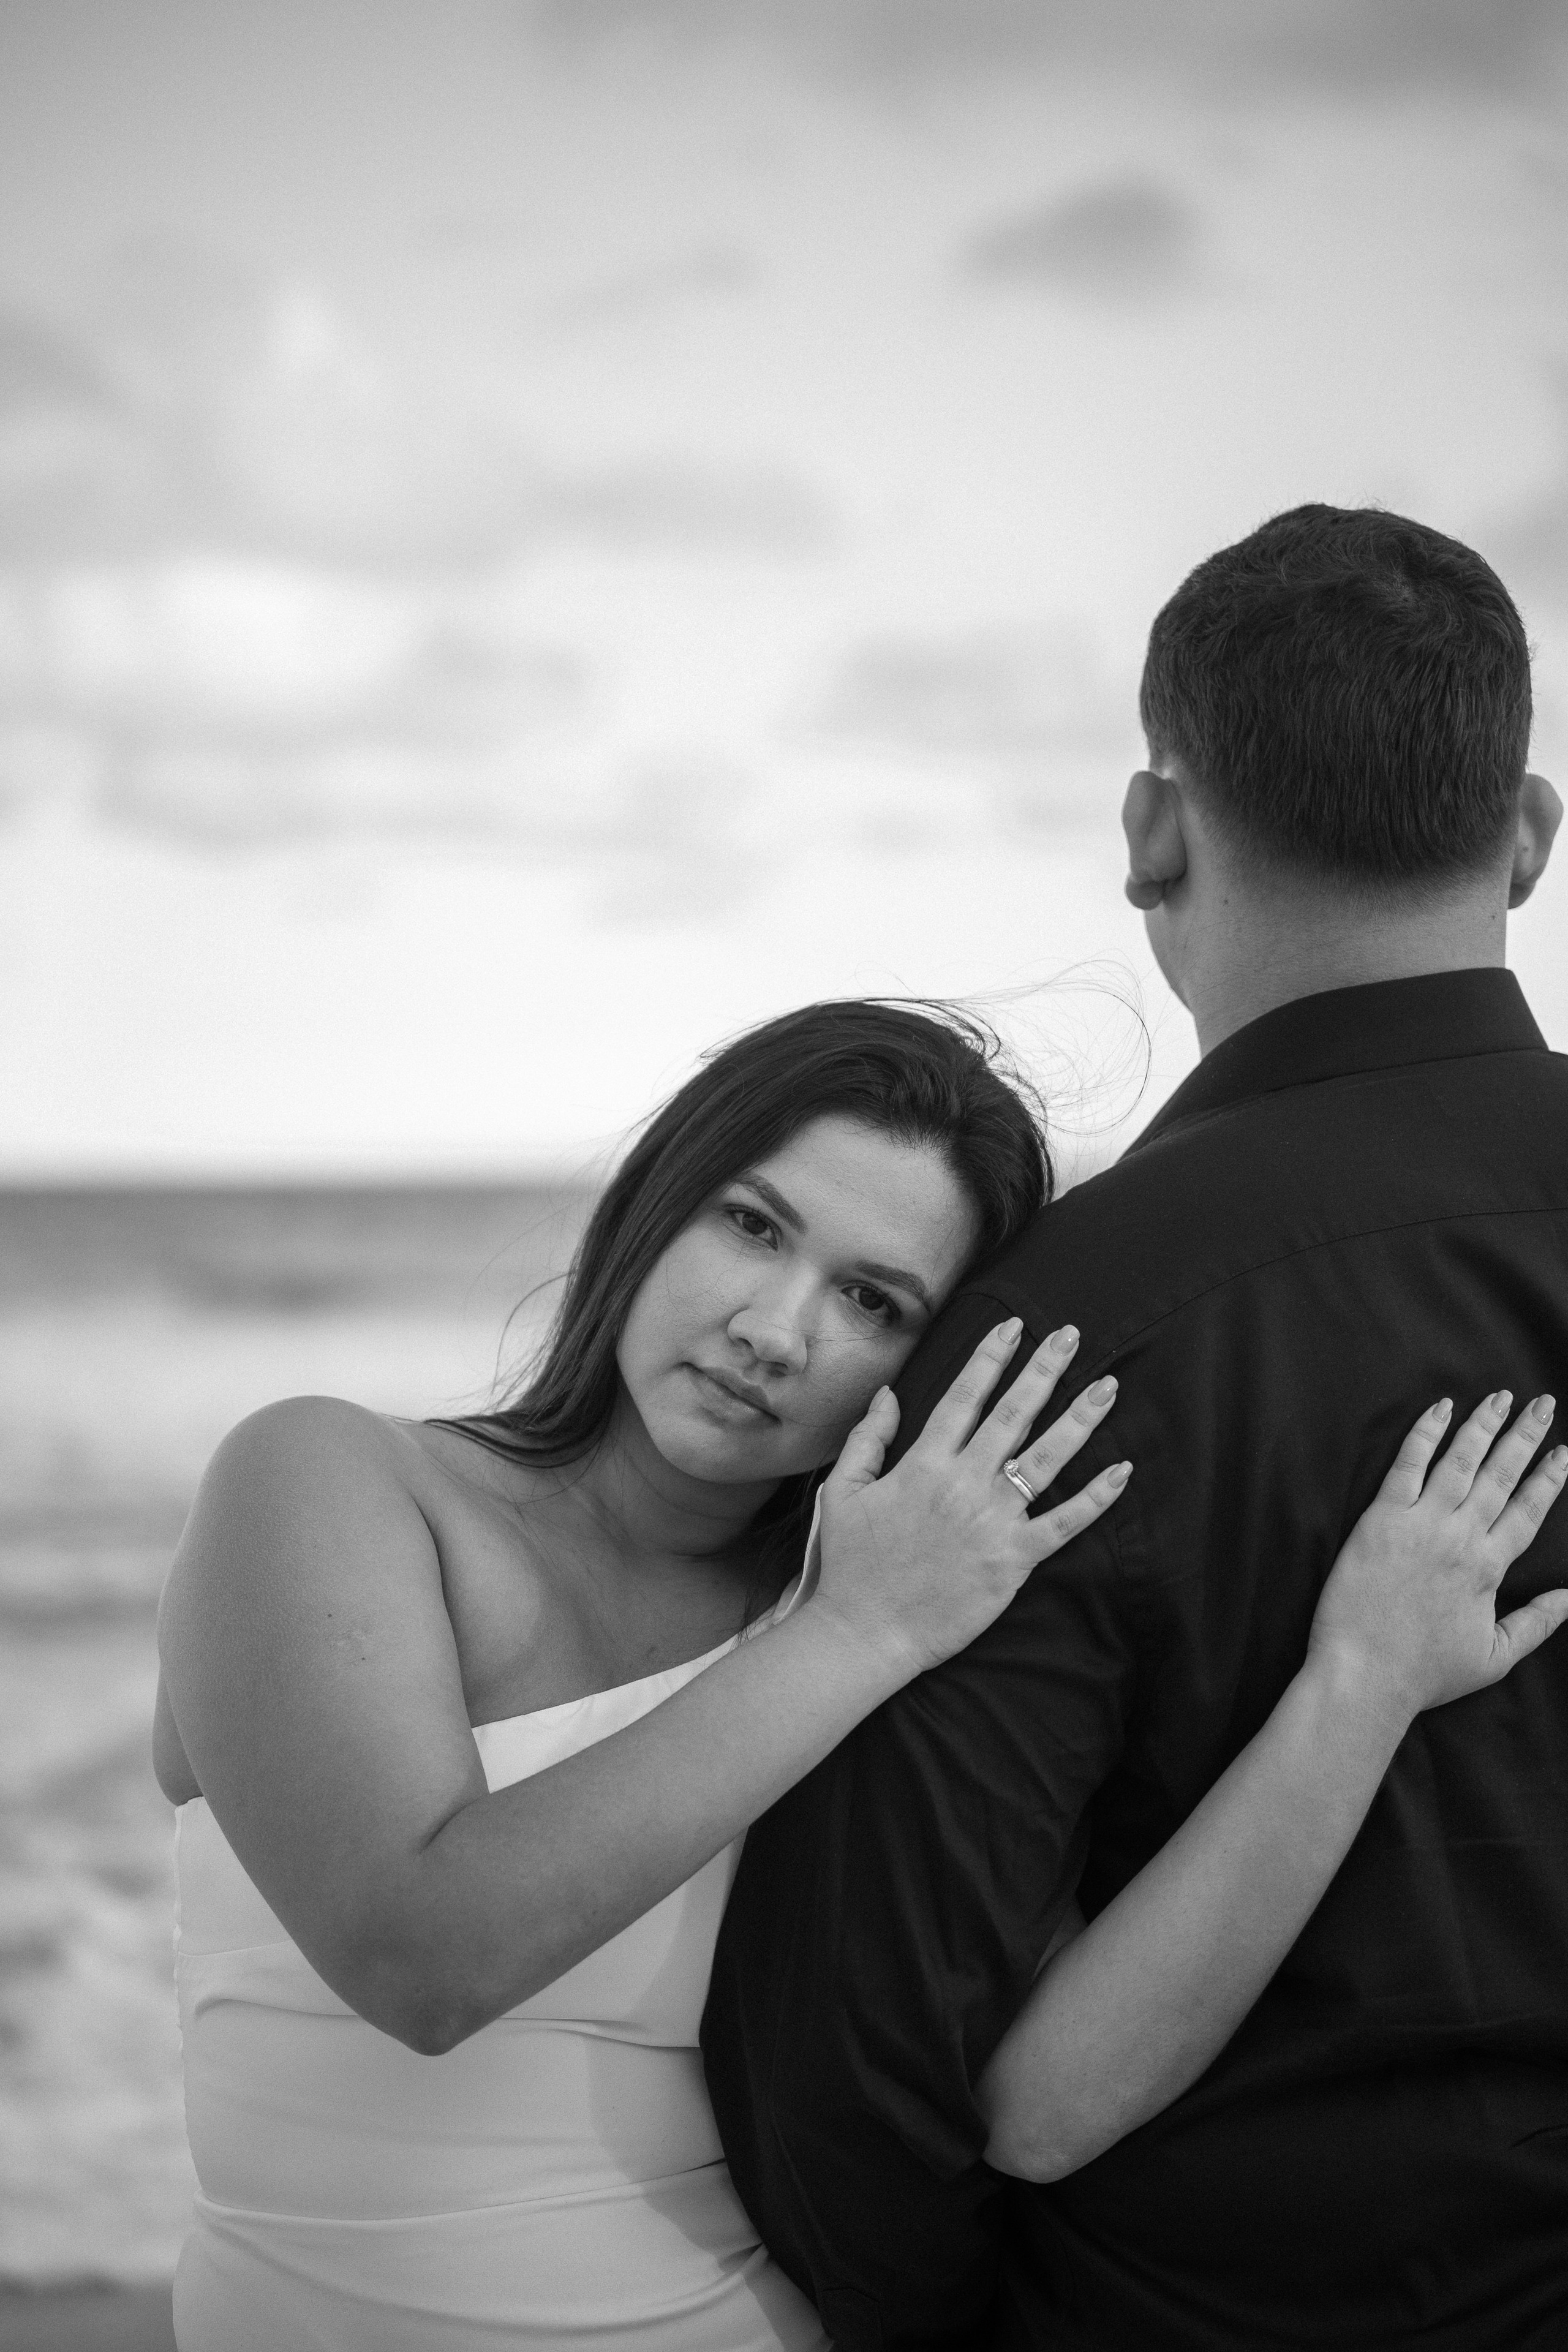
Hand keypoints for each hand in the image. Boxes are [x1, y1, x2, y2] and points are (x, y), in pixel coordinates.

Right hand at [812, 1318, 1129, 1681]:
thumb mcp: (844, 1491)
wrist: (865, 1630)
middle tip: (1072, 1334)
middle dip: (1045, 1370)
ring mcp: (992, 1521)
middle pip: (1013, 1415)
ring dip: (1080, 1420)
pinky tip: (1122, 1470)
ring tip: (1108, 1387)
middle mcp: (963, 1483)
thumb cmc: (851, 1563)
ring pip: (1045, 1460)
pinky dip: (1095, 1498)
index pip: (964, 1396)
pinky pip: (1062, 1524)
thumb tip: (890, 1393)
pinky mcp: (1013, 1561)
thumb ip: (869, 1438)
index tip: (1014, 1326)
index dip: (991, 1357)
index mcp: (924, 1464)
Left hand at [1307, 1391, 1567, 1725]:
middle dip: (1525, 1436)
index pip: (1528, 1510)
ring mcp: (1421, 1523)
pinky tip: (1441, 1408)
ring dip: (1483, 1425)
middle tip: (1543, 1403)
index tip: (1564, 1451)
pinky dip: (1425, 1434)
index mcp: (1490, 1567)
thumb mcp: (1495, 1657)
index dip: (1549, 1478)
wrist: (1365, 1675)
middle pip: (1501, 1475)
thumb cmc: (1426, 1673)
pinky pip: (1407, 1465)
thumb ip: (1537, 1623)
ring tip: (1501, 1396)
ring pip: (1460, 1461)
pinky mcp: (1381, 1519)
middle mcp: (1461, 1537)